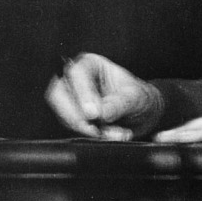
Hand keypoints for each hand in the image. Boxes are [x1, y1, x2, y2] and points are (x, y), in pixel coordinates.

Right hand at [44, 51, 158, 140]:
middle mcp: (76, 80)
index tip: (94, 114)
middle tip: (95, 130)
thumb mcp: (135, 98)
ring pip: (63, 114)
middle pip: (59, 94)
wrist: (143, 114)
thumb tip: (102, 113)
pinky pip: (73, 128)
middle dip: (75, 116)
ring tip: (114, 133)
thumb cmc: (138, 98)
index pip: (76, 74)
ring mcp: (72, 99)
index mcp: (90, 64)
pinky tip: (111, 134)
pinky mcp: (73, 117)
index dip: (82, 94)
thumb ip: (119, 104)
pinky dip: (91, 136)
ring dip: (87, 129)